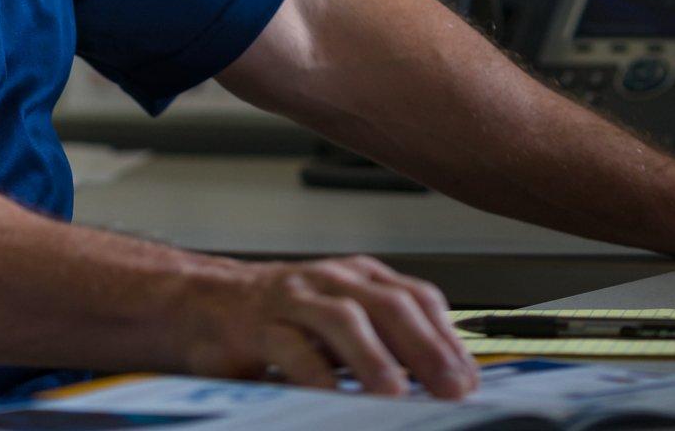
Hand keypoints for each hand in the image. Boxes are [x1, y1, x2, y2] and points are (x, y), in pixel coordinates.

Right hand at [181, 255, 478, 398]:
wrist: (204, 304)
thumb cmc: (282, 319)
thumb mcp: (342, 321)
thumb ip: (387, 341)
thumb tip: (445, 382)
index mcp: (359, 277)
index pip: (418, 298)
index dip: (449, 340)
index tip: (470, 380)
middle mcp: (330, 281)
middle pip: (389, 305)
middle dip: (426, 349)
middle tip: (450, 390)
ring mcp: (293, 299)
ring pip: (342, 319)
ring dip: (374, 359)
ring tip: (396, 395)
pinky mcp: (256, 326)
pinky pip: (290, 347)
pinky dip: (315, 373)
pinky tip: (332, 397)